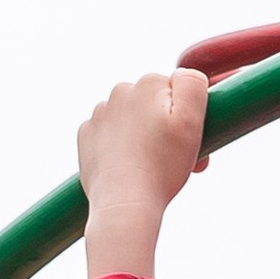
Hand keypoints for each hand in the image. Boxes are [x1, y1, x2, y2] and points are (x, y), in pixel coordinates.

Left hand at [77, 69, 209, 278]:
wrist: (124, 205)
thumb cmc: (162, 168)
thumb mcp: (191, 122)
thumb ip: (192, 85)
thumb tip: (183, 73)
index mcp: (148, 84)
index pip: (178, 94)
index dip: (189, 120)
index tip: (190, 147)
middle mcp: (120, 91)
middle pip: (153, 106)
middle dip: (165, 129)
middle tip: (173, 162)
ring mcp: (100, 114)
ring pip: (131, 120)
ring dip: (143, 138)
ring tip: (149, 167)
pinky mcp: (86, 136)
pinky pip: (110, 136)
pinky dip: (120, 149)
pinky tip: (127, 168)